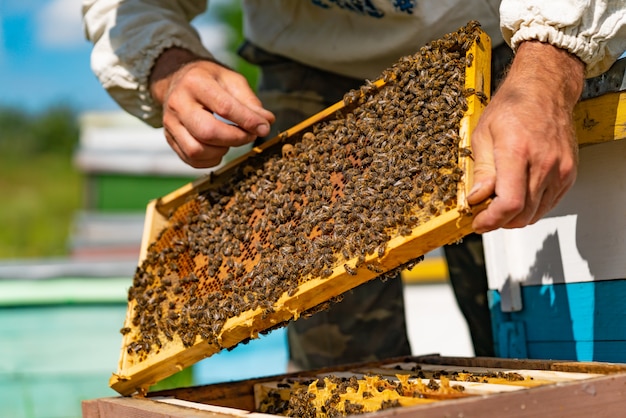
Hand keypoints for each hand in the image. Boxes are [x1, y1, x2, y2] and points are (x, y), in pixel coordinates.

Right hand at [149, 48, 274, 167]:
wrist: (177, 79)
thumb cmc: (209, 80)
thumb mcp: (231, 80)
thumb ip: (250, 101)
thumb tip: (266, 122)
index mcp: (195, 82)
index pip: (224, 107)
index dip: (247, 121)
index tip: (263, 128)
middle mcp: (178, 103)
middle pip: (207, 132)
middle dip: (235, 139)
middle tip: (249, 135)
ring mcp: (170, 123)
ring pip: (196, 150)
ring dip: (221, 151)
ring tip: (231, 139)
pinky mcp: (170, 138)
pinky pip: (191, 159)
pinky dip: (210, 160)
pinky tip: (219, 148)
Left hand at [467, 41, 584, 232]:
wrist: (545, 89)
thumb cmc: (513, 106)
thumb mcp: (483, 135)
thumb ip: (481, 171)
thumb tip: (476, 198)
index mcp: (518, 152)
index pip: (510, 203)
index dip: (491, 220)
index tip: (478, 223)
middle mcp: (544, 163)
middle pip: (522, 213)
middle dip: (499, 221)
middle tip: (483, 213)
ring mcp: (560, 170)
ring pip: (536, 213)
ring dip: (514, 217)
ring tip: (498, 203)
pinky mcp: (569, 173)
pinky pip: (549, 204)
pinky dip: (531, 208)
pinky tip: (517, 195)